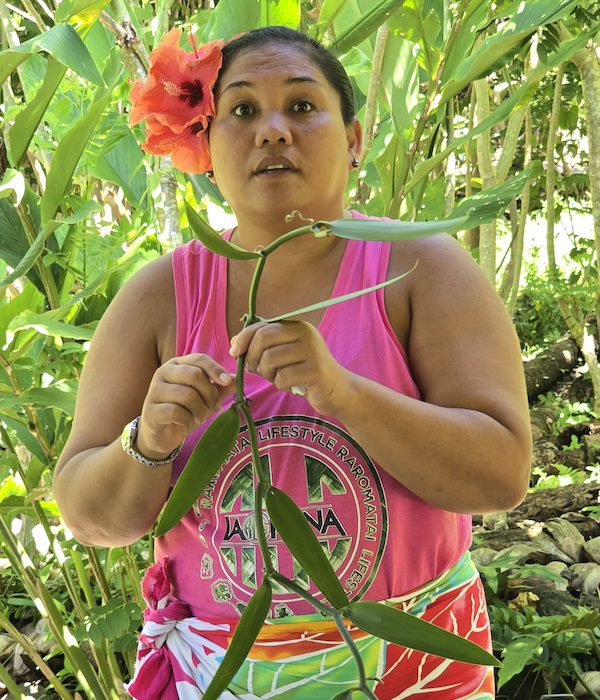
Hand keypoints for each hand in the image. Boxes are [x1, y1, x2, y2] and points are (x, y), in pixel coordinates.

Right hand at [136, 354, 235, 458]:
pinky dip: (187, 419)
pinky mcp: (150, 410)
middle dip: (210, 393)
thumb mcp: (205, 398)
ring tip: (201, 417)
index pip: (199, 359)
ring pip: (187, 394)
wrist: (162, 434)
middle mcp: (163, 373)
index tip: (227, 381)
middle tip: (215, 407)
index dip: (216, 369)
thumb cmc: (184, 411)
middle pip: (194, 375)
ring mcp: (155, 391)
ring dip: (200, 409)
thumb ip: (219, 388)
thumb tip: (235, 379)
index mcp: (177, 364)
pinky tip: (185, 422)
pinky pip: (176, 411)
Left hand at [230, 321, 349, 415]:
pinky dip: (281, 385)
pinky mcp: (315, 370)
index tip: (235, 352)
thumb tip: (234, 343)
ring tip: (278, 379)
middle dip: (252, 358)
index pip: (262, 327)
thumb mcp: (283, 356)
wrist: (338, 390)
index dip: (243, 339)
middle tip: (256, 371)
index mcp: (297, 326)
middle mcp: (306, 334)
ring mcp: (312, 351)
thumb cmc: (306, 373)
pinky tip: (292, 386)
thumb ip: (261, 347)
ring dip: (267, 374)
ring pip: (270, 359)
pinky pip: (282, 377)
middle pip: (263, 340)